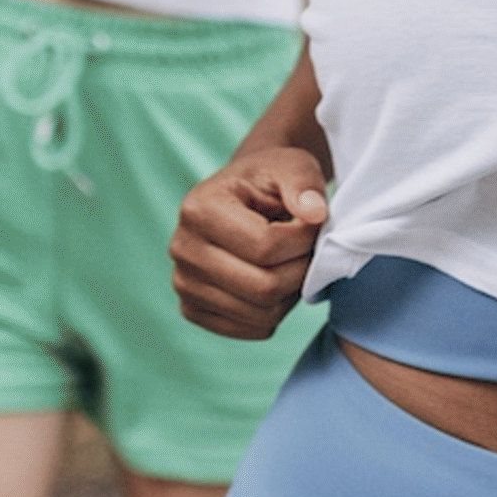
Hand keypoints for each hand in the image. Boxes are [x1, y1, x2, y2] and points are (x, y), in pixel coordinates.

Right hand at [172, 145, 329, 340]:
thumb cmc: (268, 182)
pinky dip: (276, 312)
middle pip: (263, 287)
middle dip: (301, 271)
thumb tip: (314, 214)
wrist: (242, 198)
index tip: (312, 225)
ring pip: (261, 314)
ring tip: (290, 263)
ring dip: (291, 293)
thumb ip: (305, 183)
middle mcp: (182, 249)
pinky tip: (274, 281)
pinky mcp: (193, 310)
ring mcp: (183, 284)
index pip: (266, 247)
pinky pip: (254, 330)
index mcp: (199, 210)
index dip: (304, 241)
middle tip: (308, 251)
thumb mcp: (291, 166)